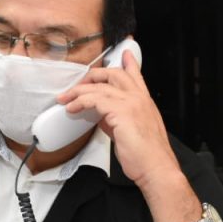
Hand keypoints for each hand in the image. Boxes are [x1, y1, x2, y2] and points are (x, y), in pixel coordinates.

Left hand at [59, 50, 181, 188]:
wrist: (156, 169)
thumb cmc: (146, 156)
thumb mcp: (129, 132)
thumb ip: (116, 119)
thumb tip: (101, 116)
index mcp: (144, 102)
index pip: (136, 75)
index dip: (129, 62)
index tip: (125, 52)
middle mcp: (139, 98)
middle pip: (114, 74)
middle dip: (93, 75)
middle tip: (78, 84)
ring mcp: (131, 103)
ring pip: (100, 86)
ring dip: (79, 91)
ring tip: (66, 98)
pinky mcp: (122, 112)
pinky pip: (95, 100)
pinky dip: (80, 102)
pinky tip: (72, 108)